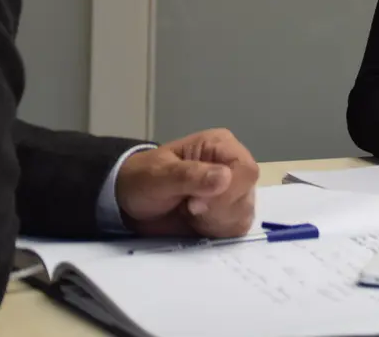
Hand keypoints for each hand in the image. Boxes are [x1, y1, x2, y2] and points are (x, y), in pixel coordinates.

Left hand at [115, 128, 259, 238]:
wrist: (130, 201)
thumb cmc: (143, 179)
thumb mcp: (159, 175)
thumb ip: (190, 176)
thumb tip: (225, 178)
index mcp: (221, 146)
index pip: (247, 170)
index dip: (228, 192)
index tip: (195, 205)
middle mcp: (233, 167)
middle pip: (247, 195)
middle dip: (217, 210)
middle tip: (187, 209)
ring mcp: (234, 191)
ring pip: (244, 214)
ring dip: (215, 222)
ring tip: (189, 213)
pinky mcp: (229, 213)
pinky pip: (237, 228)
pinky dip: (216, 231)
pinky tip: (196, 223)